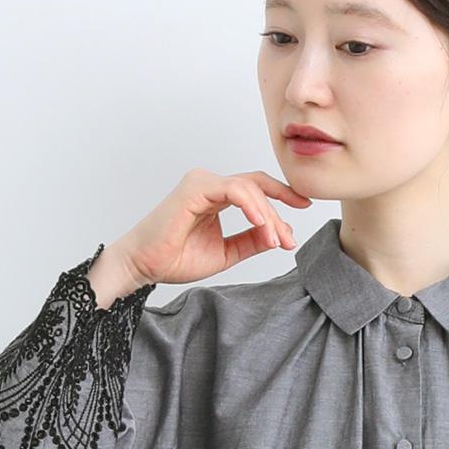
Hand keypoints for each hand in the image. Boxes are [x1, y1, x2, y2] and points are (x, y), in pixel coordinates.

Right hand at [116, 168, 313, 287]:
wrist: (145, 266)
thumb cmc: (175, 258)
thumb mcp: (226, 252)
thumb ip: (251, 241)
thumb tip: (279, 235)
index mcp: (216, 196)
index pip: (256, 189)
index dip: (282, 196)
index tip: (304, 208)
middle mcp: (210, 184)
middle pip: (258, 187)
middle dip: (280, 212)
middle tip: (289, 239)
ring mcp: (202, 183)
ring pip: (250, 188)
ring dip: (268, 215)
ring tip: (276, 239)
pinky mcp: (195, 188)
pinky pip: (234, 190)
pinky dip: (253, 206)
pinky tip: (263, 223)